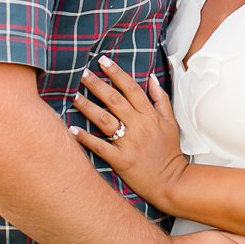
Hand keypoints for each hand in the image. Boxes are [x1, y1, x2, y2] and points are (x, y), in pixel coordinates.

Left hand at [70, 56, 187, 211]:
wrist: (172, 182)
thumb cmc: (169, 151)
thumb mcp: (170, 123)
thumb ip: (161, 99)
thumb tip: (151, 77)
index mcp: (150, 116)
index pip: (131, 88)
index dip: (116, 73)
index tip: (102, 61)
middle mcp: (139, 126)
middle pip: (115, 100)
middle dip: (97, 85)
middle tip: (80, 72)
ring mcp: (129, 143)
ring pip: (105, 120)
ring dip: (87, 107)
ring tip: (72, 96)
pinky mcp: (121, 160)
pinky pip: (100, 147)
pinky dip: (85, 138)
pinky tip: (71, 129)